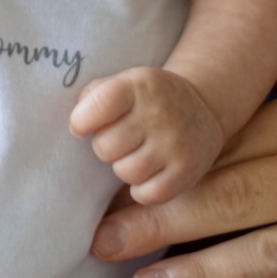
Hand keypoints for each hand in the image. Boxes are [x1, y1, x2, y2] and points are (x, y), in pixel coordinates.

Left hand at [70, 67, 226, 205]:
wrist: (201, 106)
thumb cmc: (147, 98)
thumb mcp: (124, 82)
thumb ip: (94, 97)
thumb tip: (75, 125)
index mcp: (139, 86)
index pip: (101, 104)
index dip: (82, 119)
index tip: (81, 126)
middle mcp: (159, 114)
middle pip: (106, 146)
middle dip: (106, 145)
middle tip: (119, 139)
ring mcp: (175, 144)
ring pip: (125, 172)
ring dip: (123, 166)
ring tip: (135, 153)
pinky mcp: (186, 172)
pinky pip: (146, 194)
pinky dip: (142, 188)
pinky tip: (148, 172)